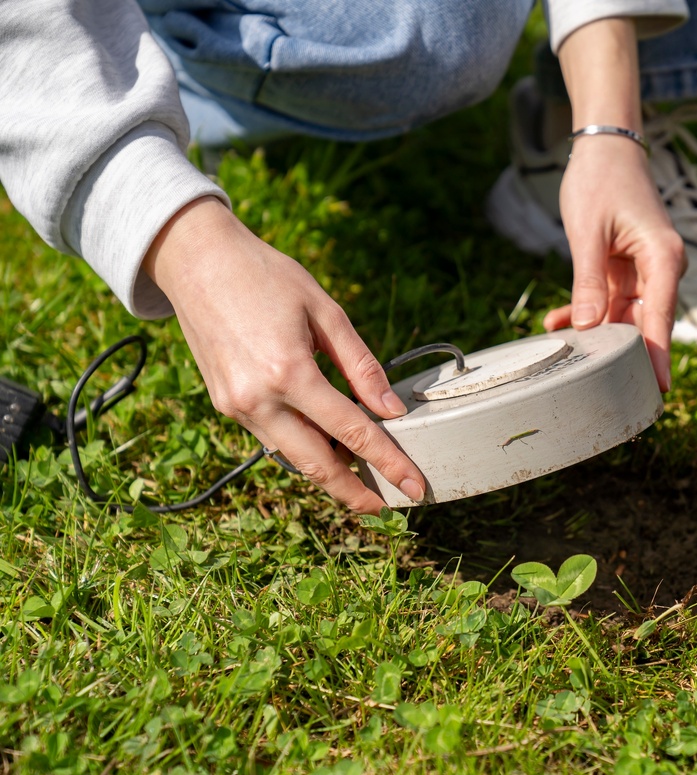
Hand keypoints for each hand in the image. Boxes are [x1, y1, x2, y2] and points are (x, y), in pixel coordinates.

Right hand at [143, 196, 424, 511]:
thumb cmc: (266, 277)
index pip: (353, 433)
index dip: (389, 463)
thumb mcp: (326, 311)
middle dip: (355, 493)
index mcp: (290, 372)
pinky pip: (272, 439)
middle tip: (387, 505)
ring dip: (328, 474)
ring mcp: (237, 406)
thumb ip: (362, 365)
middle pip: (318, 465)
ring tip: (362, 481)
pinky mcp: (225, 405)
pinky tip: (327, 447)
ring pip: (292, 457)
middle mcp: (259, 399)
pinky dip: (302, 448)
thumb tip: (391, 409)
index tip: (415, 486)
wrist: (196, 261)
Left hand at [545, 135, 684, 389]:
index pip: (660, 317)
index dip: (657, 355)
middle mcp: (661, 269)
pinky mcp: (627, 270)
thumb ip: (588, 281)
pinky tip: (556, 324)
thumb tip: (585, 327)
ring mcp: (645, 272)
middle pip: (644, 324)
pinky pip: (609, 302)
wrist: (605, 148)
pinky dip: (584, 313)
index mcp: (663, 258)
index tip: (658, 389)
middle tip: (597, 386)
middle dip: (618, 352)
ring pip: (623, 317)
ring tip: (561, 351)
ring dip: (593, 332)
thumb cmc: (601, 180)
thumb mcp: (588, 232)